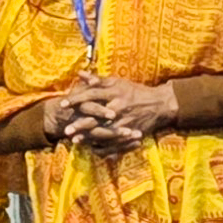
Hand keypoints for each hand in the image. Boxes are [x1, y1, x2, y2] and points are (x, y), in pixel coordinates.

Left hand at [49, 78, 178, 150]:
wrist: (160, 105)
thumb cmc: (136, 92)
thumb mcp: (118, 82)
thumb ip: (98, 79)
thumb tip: (80, 74)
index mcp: (115, 92)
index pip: (91, 94)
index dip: (76, 99)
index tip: (62, 104)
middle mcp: (118, 107)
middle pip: (96, 116)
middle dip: (80, 124)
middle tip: (66, 129)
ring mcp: (124, 122)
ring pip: (104, 132)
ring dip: (89, 137)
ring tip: (75, 141)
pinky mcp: (130, 133)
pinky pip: (115, 143)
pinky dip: (103, 146)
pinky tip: (91, 148)